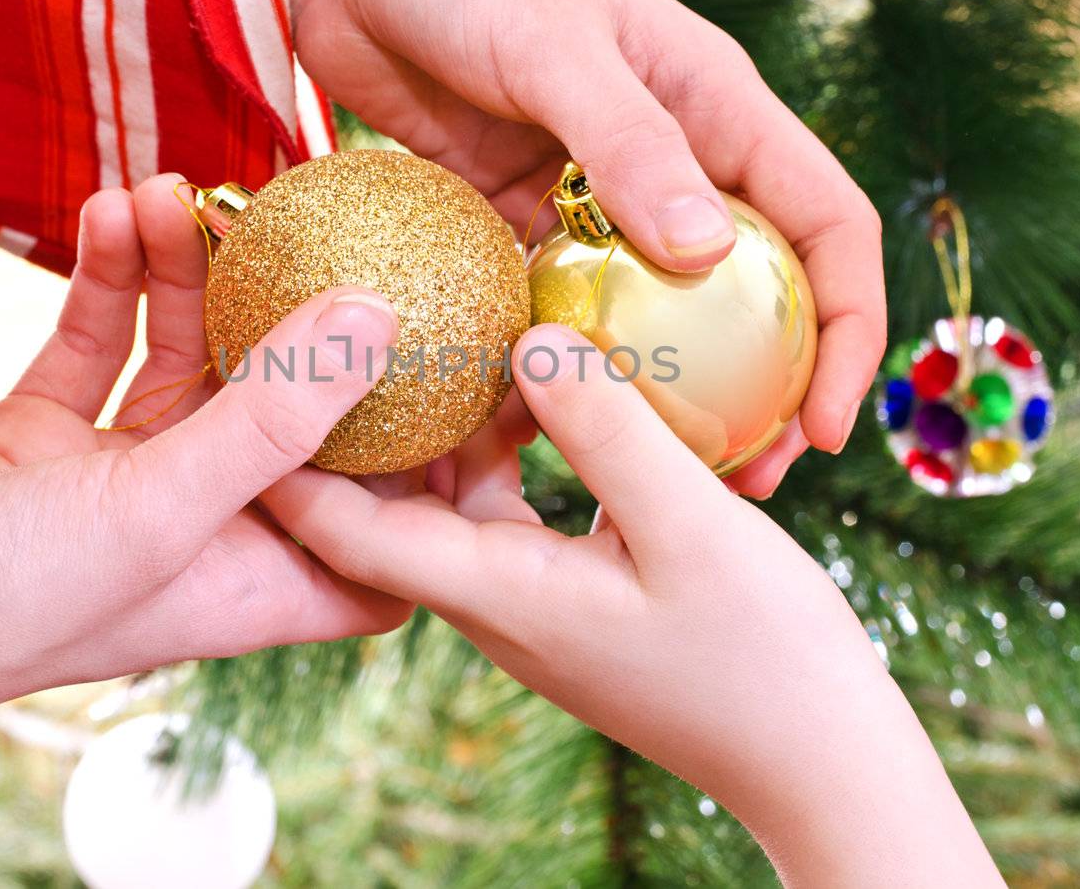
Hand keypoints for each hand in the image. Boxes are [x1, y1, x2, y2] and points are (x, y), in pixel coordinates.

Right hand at [0, 177, 407, 864]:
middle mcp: (203, 528)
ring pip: (190, 359)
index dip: (432, 476)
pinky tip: (113, 210)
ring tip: (181, 188)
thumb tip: (381, 315)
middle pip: (293, 420)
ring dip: (191, 276)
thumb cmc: (3, 600)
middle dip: (309, 325)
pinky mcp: (47, 439)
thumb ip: (273, 414)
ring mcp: (123, 479)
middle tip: (328, 227)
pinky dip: (110, 282)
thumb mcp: (161, 505)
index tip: (458, 378)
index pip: (380, 539)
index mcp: (254, 577)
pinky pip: (99, 344)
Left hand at [263, 324, 999, 887]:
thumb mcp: (688, 525)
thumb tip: (527, 340)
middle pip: (390, 503)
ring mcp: (533, 604)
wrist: (824, 763)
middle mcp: (493, 602)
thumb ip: (605, 427)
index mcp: (492, 593)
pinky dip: (516, 446)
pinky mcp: (574, 597)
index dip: (284, 451)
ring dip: (451, 422)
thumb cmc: (765, 661)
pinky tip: (551, 389)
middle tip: (350, 316)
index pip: (344, 526)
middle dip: (362, 417)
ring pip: (457, 498)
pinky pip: (515, 507)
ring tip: (453, 327)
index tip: (255, 360)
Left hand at [284, 0, 885, 494]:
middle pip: (741, 295)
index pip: (823, 226)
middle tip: (736, 483)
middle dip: (752, 393)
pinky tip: (520, 430)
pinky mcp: (507, 216)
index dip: (846, 326)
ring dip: (643, 398)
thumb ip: (629, 143)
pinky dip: (538, 365)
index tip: (825, 424)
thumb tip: (704, 255)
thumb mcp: (554, 44)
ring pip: (637, 316)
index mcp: (714, 109)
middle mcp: (664, 161)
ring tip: (628, 485)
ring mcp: (583, 197)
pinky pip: (538, 306)